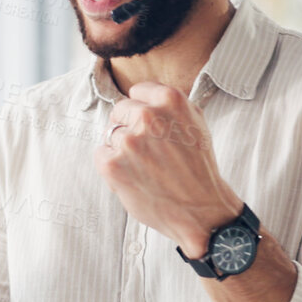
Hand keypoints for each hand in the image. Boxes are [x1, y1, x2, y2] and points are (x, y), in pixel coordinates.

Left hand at [95, 82, 241, 256]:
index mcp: (170, 100)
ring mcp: (128, 141)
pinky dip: (112, 166)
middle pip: (120, 110)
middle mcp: (148, 117)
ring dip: (122, 148)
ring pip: (110, 133)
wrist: (200, 210)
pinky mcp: (112, 164)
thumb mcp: (196, 123)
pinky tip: (134, 177)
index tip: (151, 127)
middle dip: (130, 127)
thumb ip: (169, 104)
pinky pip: (101, 154)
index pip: (138, 91)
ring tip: (145, 167)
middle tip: (148, 151)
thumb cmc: (199, 168)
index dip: (143, 110)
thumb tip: (142, 95)